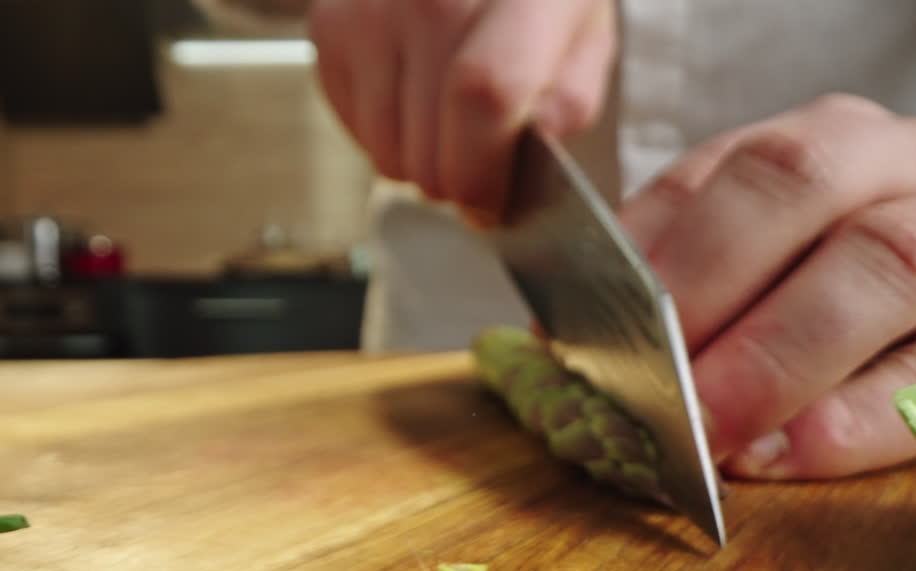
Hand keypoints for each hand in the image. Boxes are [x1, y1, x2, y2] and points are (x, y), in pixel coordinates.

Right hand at [308, 0, 615, 212]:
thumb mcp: (585, 30)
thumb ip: (569, 99)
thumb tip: (524, 161)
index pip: (483, 96)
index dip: (483, 173)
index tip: (492, 205)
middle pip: (427, 149)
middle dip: (457, 181)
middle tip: (479, 161)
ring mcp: (369, 9)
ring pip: (386, 153)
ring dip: (420, 161)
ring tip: (446, 120)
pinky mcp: (330, 25)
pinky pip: (355, 129)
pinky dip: (387, 133)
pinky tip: (415, 93)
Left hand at [617, 94, 915, 478]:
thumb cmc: (868, 315)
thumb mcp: (781, 277)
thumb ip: (698, 290)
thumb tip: (573, 342)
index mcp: (837, 140)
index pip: (727, 169)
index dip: (650, 247)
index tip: (586, 326)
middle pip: (804, 185)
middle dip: (709, 284)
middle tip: (646, 377)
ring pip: (893, 260)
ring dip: (781, 351)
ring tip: (712, 427)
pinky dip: (866, 416)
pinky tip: (796, 453)